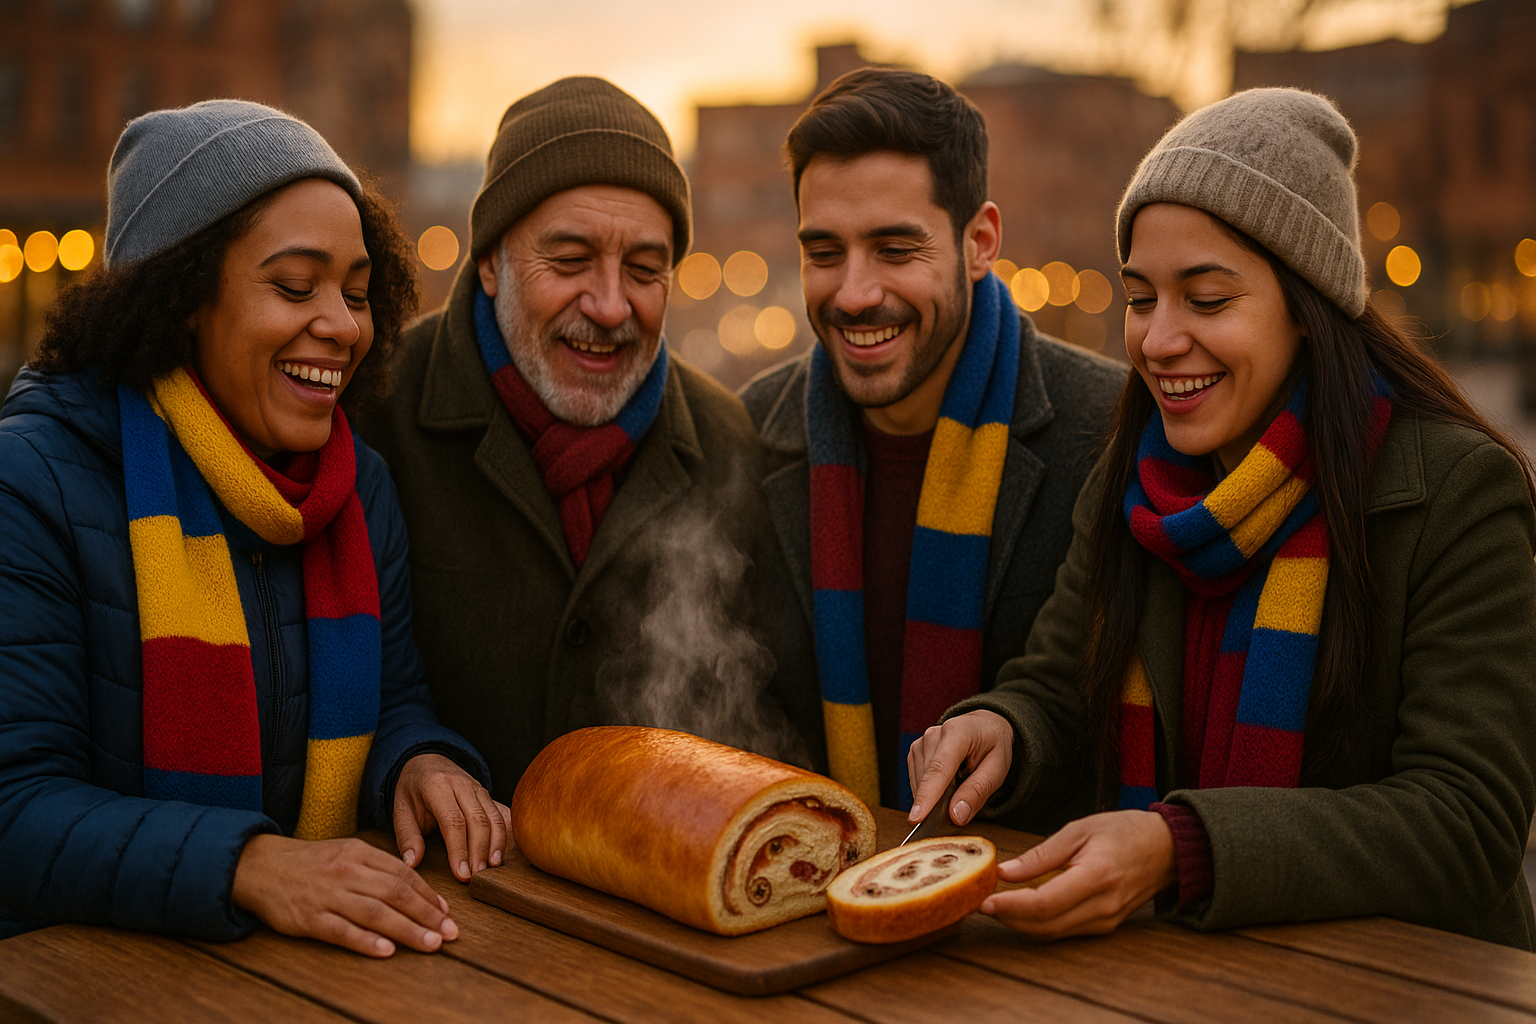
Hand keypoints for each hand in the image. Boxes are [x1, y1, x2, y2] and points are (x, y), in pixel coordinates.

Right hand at [232, 833, 457, 956]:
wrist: (261, 866)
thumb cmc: (311, 863)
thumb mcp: (346, 852)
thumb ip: (378, 868)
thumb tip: (416, 889)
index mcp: (359, 852)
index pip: (403, 874)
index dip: (428, 894)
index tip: (446, 912)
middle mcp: (347, 872)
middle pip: (396, 893)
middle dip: (427, 914)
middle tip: (451, 932)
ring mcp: (328, 895)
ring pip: (375, 913)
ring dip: (407, 930)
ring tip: (431, 943)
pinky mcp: (309, 919)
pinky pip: (342, 931)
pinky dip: (366, 942)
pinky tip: (387, 952)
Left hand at [393, 753, 510, 881]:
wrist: (427, 761)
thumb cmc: (413, 790)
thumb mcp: (400, 810)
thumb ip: (407, 836)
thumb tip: (412, 863)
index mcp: (436, 786)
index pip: (453, 821)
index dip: (459, 850)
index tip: (462, 874)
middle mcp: (461, 784)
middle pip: (478, 820)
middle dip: (480, 851)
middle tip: (477, 876)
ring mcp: (477, 787)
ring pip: (493, 817)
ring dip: (495, 845)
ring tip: (492, 868)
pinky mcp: (487, 793)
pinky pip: (500, 815)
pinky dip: (504, 835)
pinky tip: (501, 854)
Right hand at [906, 710, 1014, 826]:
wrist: (984, 726)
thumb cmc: (992, 746)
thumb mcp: (997, 770)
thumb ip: (977, 792)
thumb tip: (955, 816)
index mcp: (958, 733)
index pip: (939, 768)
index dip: (927, 795)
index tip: (918, 818)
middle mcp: (934, 734)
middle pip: (927, 778)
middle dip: (935, 803)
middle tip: (956, 814)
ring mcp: (921, 742)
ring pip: (919, 782)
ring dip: (933, 797)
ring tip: (956, 791)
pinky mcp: (915, 752)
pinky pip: (917, 781)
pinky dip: (928, 791)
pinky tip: (945, 789)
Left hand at [980, 809, 1176, 939]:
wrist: (1166, 849)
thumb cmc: (1124, 831)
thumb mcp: (1079, 830)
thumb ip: (1041, 855)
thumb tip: (1005, 872)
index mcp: (1096, 876)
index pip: (1045, 902)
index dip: (1011, 906)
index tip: (984, 900)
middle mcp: (1102, 906)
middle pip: (1045, 925)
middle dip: (1008, 918)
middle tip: (980, 902)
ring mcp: (1105, 921)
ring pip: (1052, 933)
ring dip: (1020, 924)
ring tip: (995, 905)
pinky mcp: (1104, 927)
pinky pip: (1064, 932)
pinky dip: (1038, 924)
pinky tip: (1021, 909)